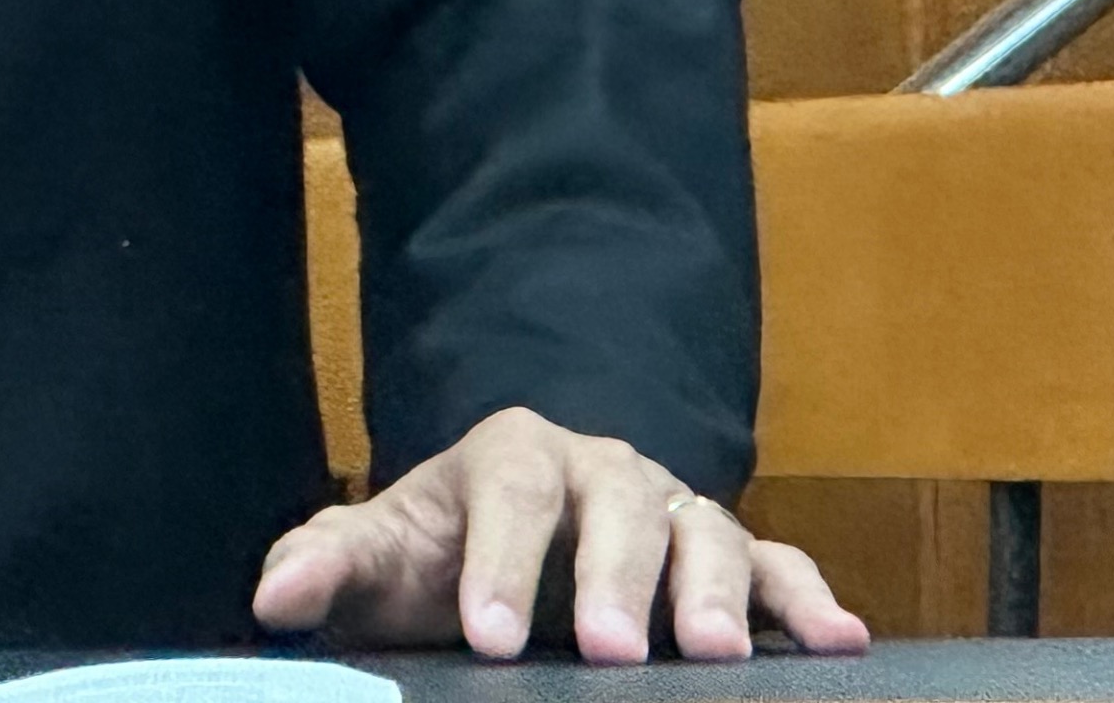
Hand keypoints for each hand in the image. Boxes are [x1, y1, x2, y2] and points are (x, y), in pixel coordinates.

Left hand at [251, 405, 869, 661]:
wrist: (515, 542)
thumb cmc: (446, 555)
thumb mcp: (382, 555)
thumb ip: (326, 565)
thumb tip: (272, 600)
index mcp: (513, 457)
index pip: (509, 491)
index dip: (500, 561)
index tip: (488, 637)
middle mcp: (604, 471)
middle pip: (619, 505)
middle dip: (618, 579)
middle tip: (613, 650)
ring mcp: (677, 510)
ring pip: (708, 531)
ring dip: (720, 591)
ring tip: (720, 655)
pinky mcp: (737, 557)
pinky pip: (783, 566)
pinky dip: (811, 600)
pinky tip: (841, 642)